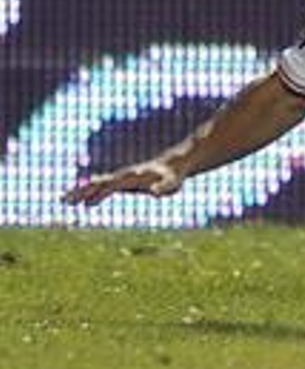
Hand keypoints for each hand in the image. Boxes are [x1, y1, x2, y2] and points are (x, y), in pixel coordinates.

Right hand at [62, 158, 182, 206]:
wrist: (175, 165)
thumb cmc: (174, 175)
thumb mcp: (172, 182)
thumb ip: (164, 187)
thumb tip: (155, 192)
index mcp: (131, 176)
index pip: (108, 183)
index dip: (95, 190)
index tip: (82, 197)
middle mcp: (124, 176)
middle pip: (98, 182)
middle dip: (81, 190)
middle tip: (64, 199)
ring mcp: (123, 179)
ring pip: (99, 185)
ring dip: (83, 192)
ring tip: (66, 201)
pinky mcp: (126, 183)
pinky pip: (106, 189)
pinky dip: (95, 195)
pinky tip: (88, 203)